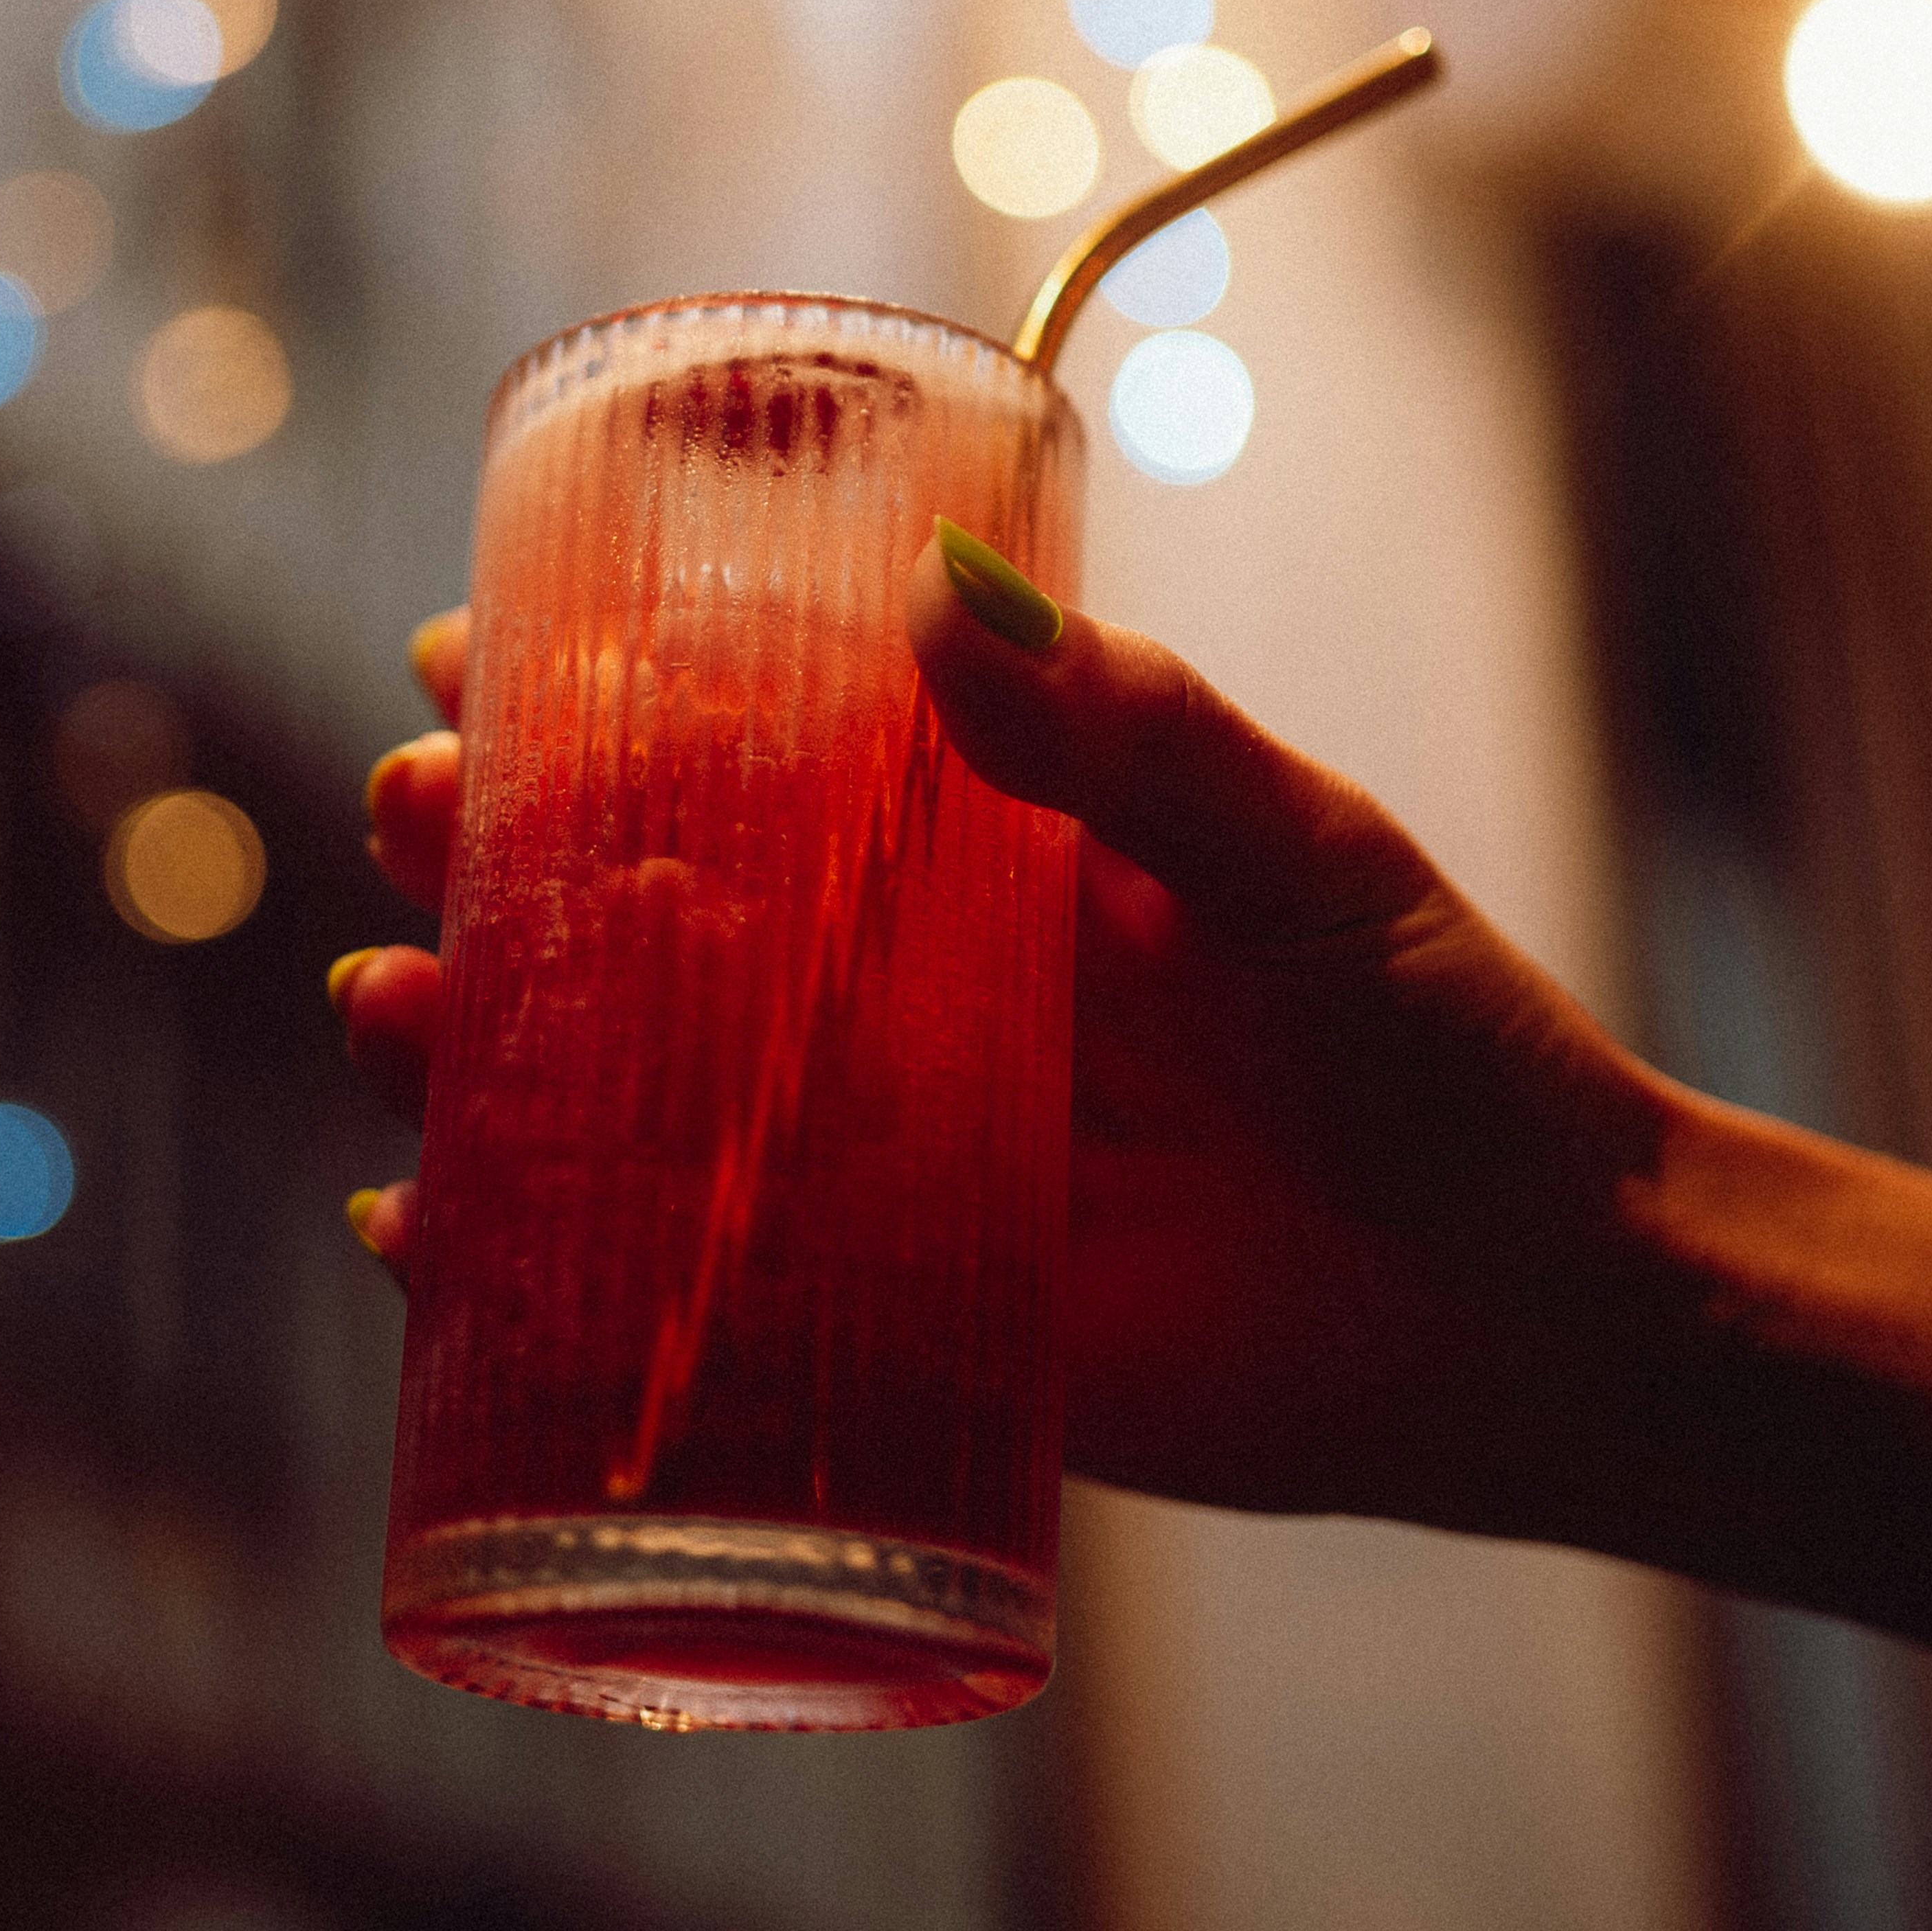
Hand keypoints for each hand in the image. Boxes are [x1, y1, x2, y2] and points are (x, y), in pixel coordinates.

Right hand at [332, 560, 1679, 1546]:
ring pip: (632, 1097)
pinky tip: (422, 1242)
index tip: (456, 655)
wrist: (1548, 1321)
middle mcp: (915, 1005)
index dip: (591, 703)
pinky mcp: (900, 1333)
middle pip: (647, 917)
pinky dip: (539, 1270)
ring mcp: (893, 1168)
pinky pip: (685, 1295)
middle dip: (493, 866)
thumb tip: (944, 597)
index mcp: (993, 862)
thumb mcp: (1297, 867)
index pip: (749, 750)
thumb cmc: (1451, 1063)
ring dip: (479, 1053)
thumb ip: (1135, 743)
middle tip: (400, 822)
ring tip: (383, 1016)